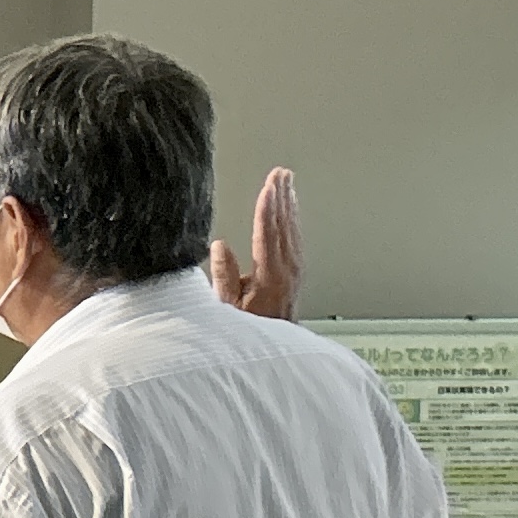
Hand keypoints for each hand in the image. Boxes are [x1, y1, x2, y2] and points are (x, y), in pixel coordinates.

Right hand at [207, 166, 300, 317]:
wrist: (273, 343)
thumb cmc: (248, 328)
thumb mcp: (226, 307)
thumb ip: (224, 276)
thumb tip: (219, 247)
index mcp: (270, 276)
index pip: (267, 234)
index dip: (266, 209)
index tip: (267, 188)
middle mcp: (287, 269)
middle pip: (284, 225)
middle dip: (281, 196)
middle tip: (279, 173)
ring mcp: (295, 268)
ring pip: (292, 227)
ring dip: (289, 202)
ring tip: (286, 180)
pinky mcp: (297, 269)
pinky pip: (296, 235)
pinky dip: (293, 216)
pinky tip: (290, 206)